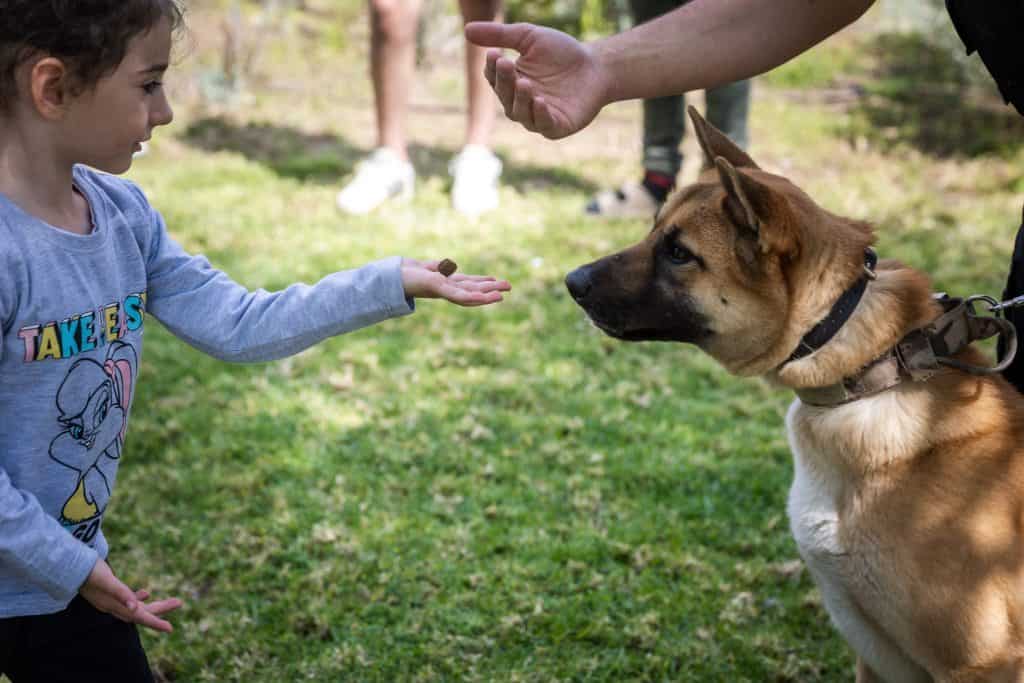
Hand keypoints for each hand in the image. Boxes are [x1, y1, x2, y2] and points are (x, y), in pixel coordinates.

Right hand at [79, 559, 182, 633]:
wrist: (69, 566)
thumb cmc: (89, 571)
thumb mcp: (107, 580)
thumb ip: (120, 593)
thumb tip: (135, 607)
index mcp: (114, 605)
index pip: (139, 617)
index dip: (155, 622)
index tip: (170, 629)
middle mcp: (113, 606)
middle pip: (141, 612)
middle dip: (160, 609)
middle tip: (179, 602)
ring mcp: (110, 600)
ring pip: (136, 606)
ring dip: (152, 605)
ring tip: (171, 601)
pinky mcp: (108, 593)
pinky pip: (128, 599)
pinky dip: (138, 598)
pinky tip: (146, 592)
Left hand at [401, 259, 509, 306]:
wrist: (391, 278)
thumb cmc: (406, 274)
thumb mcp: (427, 268)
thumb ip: (439, 267)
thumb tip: (449, 266)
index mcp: (446, 283)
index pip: (468, 284)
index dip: (483, 283)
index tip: (496, 281)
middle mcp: (448, 288)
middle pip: (473, 289)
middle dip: (491, 289)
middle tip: (510, 286)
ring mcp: (444, 290)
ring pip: (470, 294)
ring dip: (487, 296)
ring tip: (502, 295)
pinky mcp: (439, 289)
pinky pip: (459, 295)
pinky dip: (473, 298)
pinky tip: (485, 297)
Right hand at [465, 22, 608, 139]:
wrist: (596, 66)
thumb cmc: (562, 52)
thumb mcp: (530, 37)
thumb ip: (501, 34)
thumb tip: (466, 30)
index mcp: (511, 82)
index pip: (494, 78)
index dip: (493, 68)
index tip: (495, 54)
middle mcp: (520, 102)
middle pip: (504, 96)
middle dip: (505, 80)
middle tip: (507, 63)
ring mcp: (537, 117)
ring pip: (520, 113)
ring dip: (520, 99)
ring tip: (524, 83)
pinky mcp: (556, 127)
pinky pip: (543, 125)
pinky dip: (540, 114)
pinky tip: (540, 101)